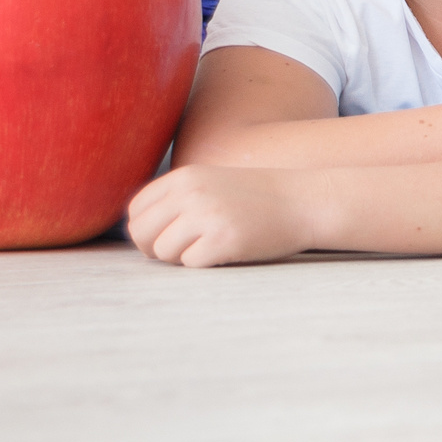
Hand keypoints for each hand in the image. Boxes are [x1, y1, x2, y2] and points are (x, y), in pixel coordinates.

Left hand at [127, 166, 325, 267]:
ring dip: (182, 257)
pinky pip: (191, 264)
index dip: (146, 230)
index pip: (136, 210)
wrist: (305, 201)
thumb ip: (176, 199)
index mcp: (185, 177)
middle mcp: (191, 193)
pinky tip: (228, 250)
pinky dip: (206, 264)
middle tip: (183, 249)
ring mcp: (207, 216)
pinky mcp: (224, 240)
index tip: (168, 236)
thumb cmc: (257, 198)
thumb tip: (137, 232)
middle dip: (155, 248)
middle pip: (141, 233)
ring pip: (163, 252)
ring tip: (211, 246)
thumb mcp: (211, 184)